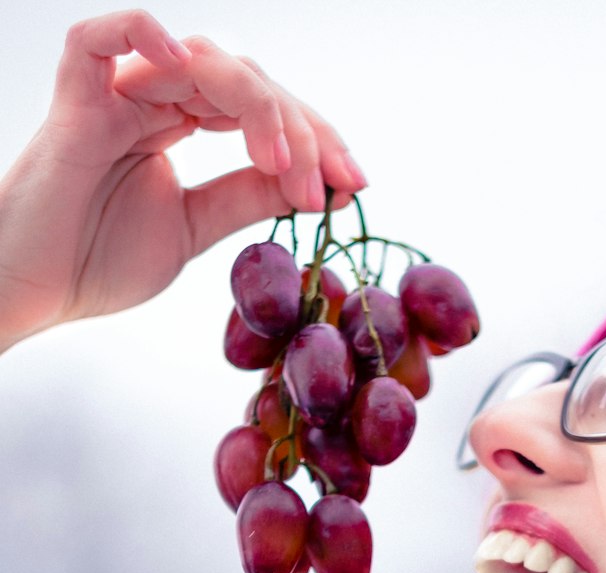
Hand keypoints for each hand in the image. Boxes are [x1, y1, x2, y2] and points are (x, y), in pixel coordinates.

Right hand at [0, 9, 366, 350]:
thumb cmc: (95, 262)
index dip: (314, 139)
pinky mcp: (74, 99)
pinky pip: (101, 36)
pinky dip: (142, 31)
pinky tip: (187, 64)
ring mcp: (115, 93)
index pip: (262, 109)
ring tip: (281, 162)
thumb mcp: (193, 229)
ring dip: (257, 106)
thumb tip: (310, 182)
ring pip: (199, 61)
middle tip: (327, 182)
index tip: (353, 184)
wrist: (32, 289)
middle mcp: (153, 99)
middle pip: (245, 80)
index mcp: (180, 124)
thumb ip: (244, 197)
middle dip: (300, 128)